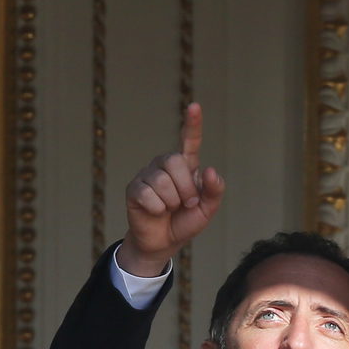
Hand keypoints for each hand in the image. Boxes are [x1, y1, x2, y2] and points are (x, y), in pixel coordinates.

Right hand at [118, 102, 224, 275]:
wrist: (163, 243)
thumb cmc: (185, 221)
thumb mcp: (207, 209)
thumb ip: (214, 191)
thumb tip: (210, 170)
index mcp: (185, 167)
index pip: (190, 141)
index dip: (193, 124)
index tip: (195, 106)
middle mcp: (165, 165)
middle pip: (176, 161)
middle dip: (186, 188)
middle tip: (186, 203)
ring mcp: (147, 174)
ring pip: (163, 181)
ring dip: (172, 202)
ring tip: (170, 209)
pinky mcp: (134, 188)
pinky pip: (148, 194)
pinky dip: (157, 209)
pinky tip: (156, 212)